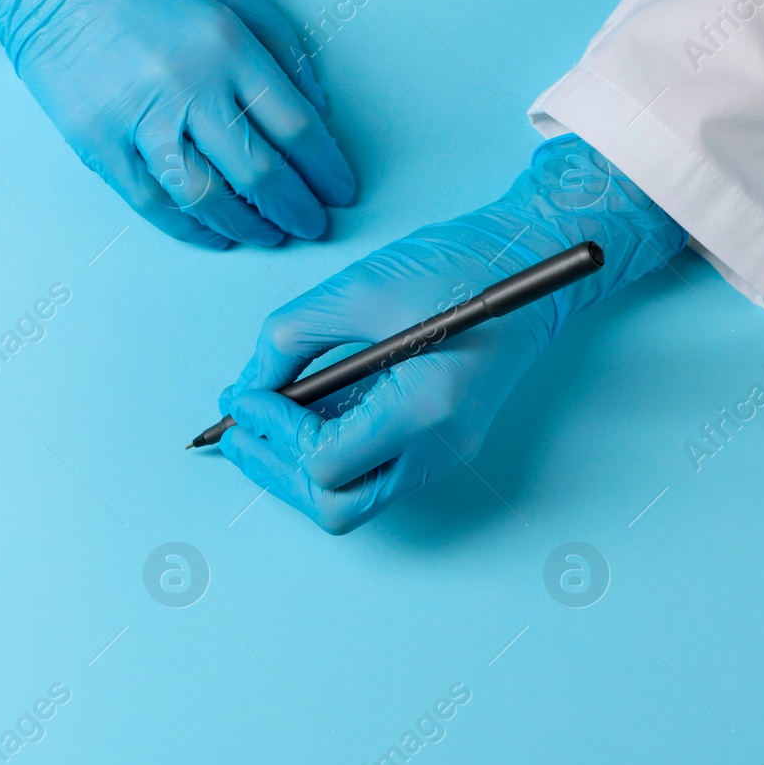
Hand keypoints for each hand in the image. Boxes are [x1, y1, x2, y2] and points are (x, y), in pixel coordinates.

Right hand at [0, 0, 355, 248]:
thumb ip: (281, 41)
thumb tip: (317, 107)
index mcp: (226, 44)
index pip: (296, 126)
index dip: (326, 169)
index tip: (340, 191)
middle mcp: (186, 86)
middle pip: (258, 172)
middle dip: (296, 209)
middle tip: (313, 226)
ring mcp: (137, 119)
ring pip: (206, 197)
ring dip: (248, 227)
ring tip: (269, 236)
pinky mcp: (98, 143)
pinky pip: (152, 201)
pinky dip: (190, 228)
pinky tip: (214, 233)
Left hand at [217, 135, 685, 532]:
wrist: (527, 259)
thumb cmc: (453, 264)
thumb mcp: (354, 290)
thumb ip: (287, 342)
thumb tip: (243, 390)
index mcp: (427, 408)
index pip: (328, 464)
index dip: (276, 435)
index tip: (246, 399)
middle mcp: (442, 446)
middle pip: (338, 505)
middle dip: (277, 473)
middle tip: (237, 434)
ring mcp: (445, 452)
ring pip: (353, 499)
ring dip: (296, 470)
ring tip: (257, 427)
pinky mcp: (440, 443)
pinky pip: (372, 472)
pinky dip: (325, 455)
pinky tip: (295, 420)